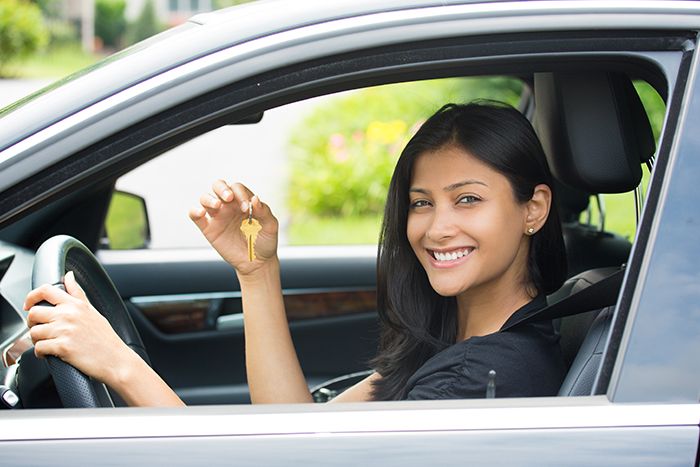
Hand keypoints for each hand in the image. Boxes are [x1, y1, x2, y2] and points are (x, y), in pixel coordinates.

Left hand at [24, 271, 135, 386]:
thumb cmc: (105, 338)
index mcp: (76, 304)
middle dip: (33, 323)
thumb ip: (77, 293)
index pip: (45, 290)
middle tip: (41, 329)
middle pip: (34, 313)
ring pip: (33, 333)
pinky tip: (49, 353)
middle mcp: (69, 315)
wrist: (115, 360)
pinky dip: (40, 353)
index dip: (31, 297)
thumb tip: (69, 276)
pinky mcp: (62, 347)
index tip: (28, 305)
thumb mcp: (92, 310)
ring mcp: (65, 330)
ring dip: (37, 340)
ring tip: (47, 343)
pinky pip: (38, 348)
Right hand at [189, 180, 278, 275]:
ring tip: (217, 206)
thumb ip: (264, 211)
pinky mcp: (209, 229)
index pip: (237, 188)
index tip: (246, 209)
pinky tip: (200, 213)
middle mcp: (229, 206)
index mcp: (244, 201)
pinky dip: (194, 211)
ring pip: (205, 198)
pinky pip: (195, 216)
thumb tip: (254, 198)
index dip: (240, 194)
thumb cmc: (265, 242)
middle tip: (228, 198)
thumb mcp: (270, 226)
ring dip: (209, 198)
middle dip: (221, 188)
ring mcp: (218, 217)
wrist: (257, 263)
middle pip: (218, 186)